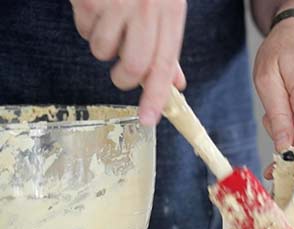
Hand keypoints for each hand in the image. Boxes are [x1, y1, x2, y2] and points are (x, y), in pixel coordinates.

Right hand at [70, 0, 187, 124]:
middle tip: (122, 70)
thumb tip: (176, 83)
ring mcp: (117, 4)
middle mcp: (146, 9)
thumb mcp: (167, 7)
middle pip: (134, 66)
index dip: (157, 96)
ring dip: (103, 45)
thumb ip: (168, 45)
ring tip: (110, 21)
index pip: (165, 63)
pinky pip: (84, 29)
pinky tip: (97, 5)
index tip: (148, 119)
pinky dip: (87, 24)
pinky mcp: (90, 0)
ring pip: (103, 50)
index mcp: (171, 13)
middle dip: (124, 77)